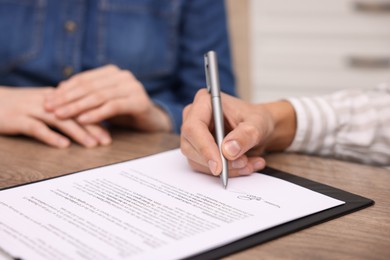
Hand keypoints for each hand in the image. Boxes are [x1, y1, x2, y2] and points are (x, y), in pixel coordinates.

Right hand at [0, 87, 110, 147]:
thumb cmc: (20, 106)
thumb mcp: (45, 105)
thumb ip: (64, 111)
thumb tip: (87, 122)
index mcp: (56, 98)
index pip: (82, 108)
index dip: (97, 120)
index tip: (111, 132)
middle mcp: (48, 102)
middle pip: (75, 114)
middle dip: (93, 128)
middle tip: (107, 141)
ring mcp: (32, 109)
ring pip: (60, 120)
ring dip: (78, 133)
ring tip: (92, 145)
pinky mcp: (18, 119)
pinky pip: (36, 128)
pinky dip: (50, 137)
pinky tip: (63, 146)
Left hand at [44, 65, 171, 131]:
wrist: (152, 122)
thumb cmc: (124, 112)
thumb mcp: (103, 101)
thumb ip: (86, 93)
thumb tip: (60, 86)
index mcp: (113, 72)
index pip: (84, 79)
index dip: (64, 90)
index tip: (47, 100)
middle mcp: (123, 76)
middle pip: (89, 87)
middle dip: (67, 98)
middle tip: (49, 108)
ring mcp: (133, 87)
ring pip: (99, 96)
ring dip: (77, 107)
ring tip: (61, 115)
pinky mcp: (139, 101)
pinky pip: (113, 106)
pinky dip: (96, 114)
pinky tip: (83, 120)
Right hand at [180, 89, 295, 176]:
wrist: (258, 128)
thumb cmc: (256, 119)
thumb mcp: (257, 124)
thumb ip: (245, 135)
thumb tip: (228, 150)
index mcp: (204, 102)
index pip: (193, 127)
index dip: (204, 147)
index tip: (219, 166)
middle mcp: (193, 118)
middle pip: (191, 146)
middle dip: (218, 161)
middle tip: (243, 163)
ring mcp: (193, 136)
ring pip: (197, 161)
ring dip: (225, 168)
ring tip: (249, 163)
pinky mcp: (197, 150)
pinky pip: (205, 167)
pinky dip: (226, 171)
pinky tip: (244, 165)